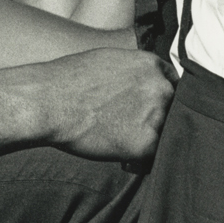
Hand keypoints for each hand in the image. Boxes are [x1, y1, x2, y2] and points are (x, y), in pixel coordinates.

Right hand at [34, 48, 174, 160]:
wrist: (50, 102)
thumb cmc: (69, 81)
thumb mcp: (109, 61)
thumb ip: (133, 72)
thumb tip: (138, 87)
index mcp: (152, 65)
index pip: (173, 85)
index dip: (162, 101)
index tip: (151, 111)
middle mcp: (161, 87)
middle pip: (174, 109)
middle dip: (158, 121)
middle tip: (133, 130)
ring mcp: (157, 115)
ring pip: (167, 134)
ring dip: (151, 141)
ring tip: (123, 144)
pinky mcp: (147, 143)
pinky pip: (155, 157)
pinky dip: (142, 161)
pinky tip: (124, 160)